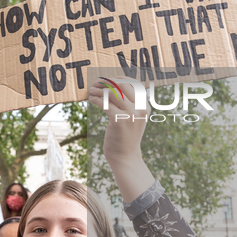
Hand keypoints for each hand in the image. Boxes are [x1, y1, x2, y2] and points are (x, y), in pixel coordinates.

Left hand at [88, 78, 154, 202]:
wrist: (125, 157)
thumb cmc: (125, 137)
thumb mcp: (132, 118)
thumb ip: (128, 104)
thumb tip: (113, 86)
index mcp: (145, 106)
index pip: (134, 84)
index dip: (119, 78)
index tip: (107, 79)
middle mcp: (140, 109)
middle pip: (123, 85)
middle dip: (108, 82)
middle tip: (97, 83)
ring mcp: (131, 115)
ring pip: (113, 93)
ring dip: (99, 90)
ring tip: (91, 91)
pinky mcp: (119, 121)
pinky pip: (105, 104)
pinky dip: (96, 99)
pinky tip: (91, 99)